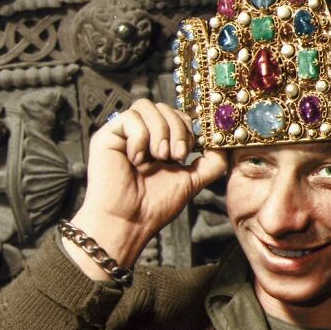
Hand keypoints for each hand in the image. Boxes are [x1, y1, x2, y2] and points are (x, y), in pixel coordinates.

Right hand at [68, 100, 226, 278]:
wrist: (129, 223)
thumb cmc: (155, 206)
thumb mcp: (191, 181)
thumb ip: (210, 163)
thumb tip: (223, 144)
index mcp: (159, 143)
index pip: (178, 115)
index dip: (188, 127)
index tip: (190, 151)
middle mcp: (141, 135)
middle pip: (164, 106)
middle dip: (177, 129)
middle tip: (176, 156)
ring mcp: (123, 134)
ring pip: (146, 106)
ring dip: (159, 131)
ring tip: (157, 158)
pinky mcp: (107, 136)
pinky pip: (129, 117)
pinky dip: (139, 137)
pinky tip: (136, 160)